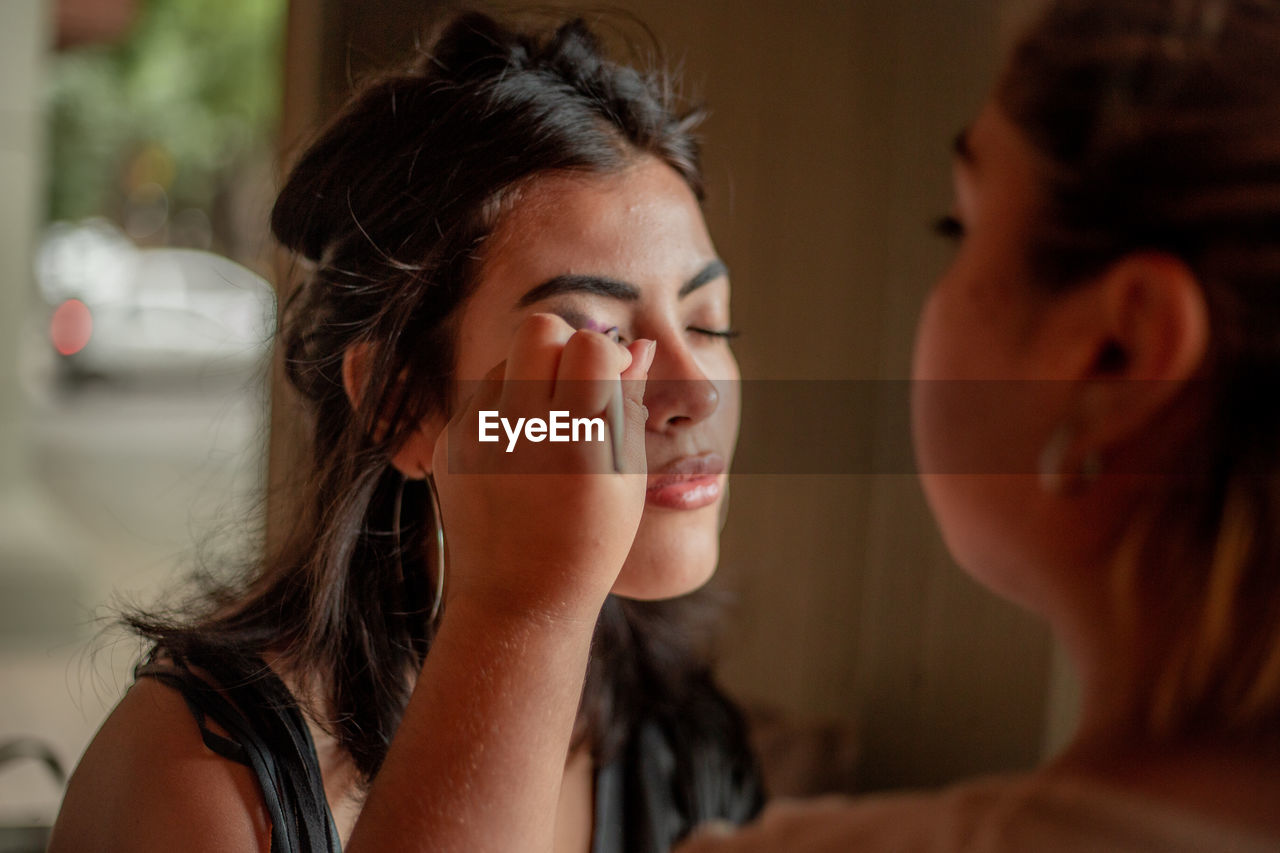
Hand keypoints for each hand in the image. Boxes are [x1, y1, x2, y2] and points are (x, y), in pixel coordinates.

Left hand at [430, 312, 655, 622]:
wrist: (518, 599)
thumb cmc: (590, 541)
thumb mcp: (627, 476)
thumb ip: (629, 404)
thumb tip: (636, 347)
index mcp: (577, 437)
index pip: (589, 345)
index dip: (605, 354)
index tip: (610, 380)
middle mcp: (521, 427)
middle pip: (538, 329)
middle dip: (564, 344)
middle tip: (576, 383)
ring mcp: (476, 434)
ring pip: (505, 361)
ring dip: (531, 376)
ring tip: (547, 428)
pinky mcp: (448, 444)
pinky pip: (478, 397)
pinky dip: (503, 410)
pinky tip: (518, 454)